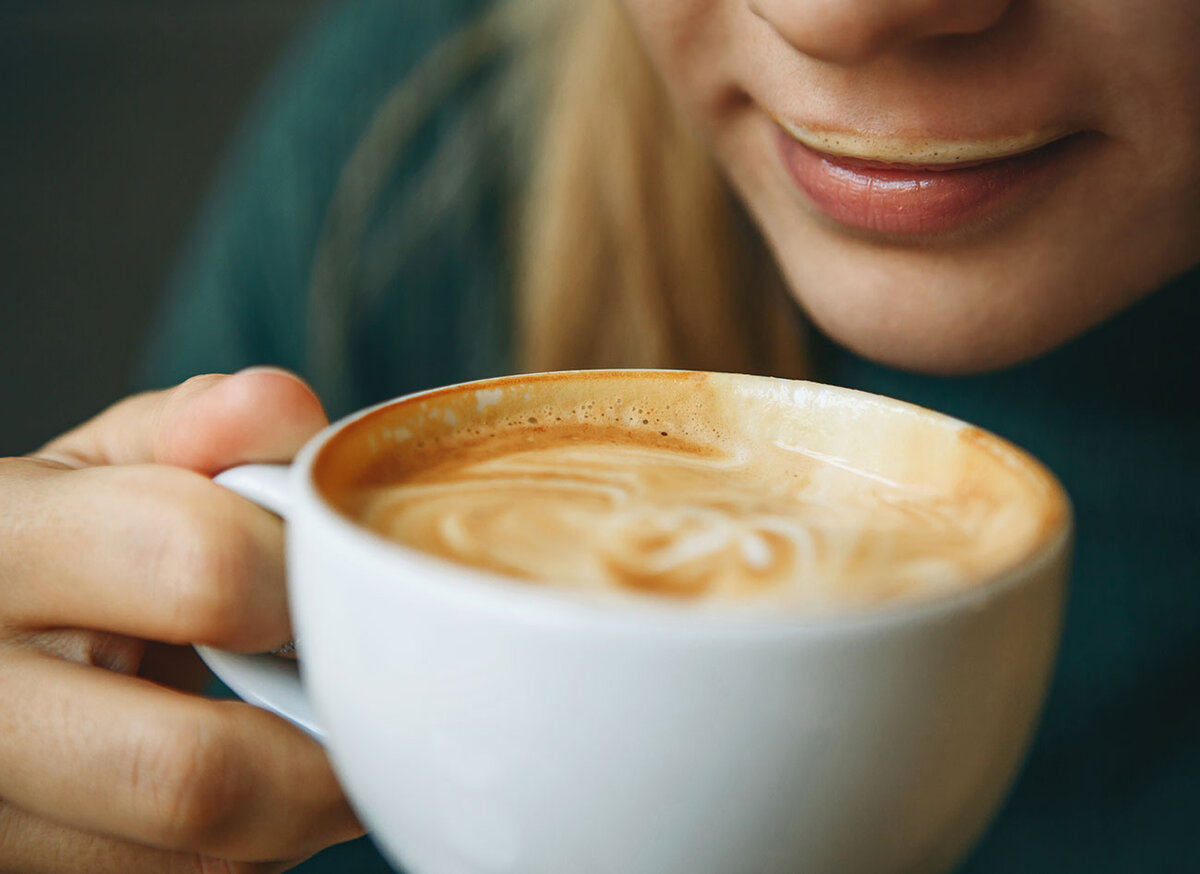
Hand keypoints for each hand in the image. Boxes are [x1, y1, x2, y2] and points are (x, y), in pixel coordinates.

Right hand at [0, 369, 363, 872]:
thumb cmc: (61, 538)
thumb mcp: (105, 461)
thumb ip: (198, 428)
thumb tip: (281, 409)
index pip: (199, 566)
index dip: (309, 576)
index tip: (350, 579)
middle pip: (194, 772)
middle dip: (324, 745)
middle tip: (379, 700)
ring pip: (200, 858)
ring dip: (297, 804)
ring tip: (309, 727)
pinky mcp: (29, 871)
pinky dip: (250, 841)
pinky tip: (249, 774)